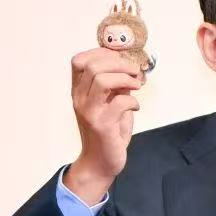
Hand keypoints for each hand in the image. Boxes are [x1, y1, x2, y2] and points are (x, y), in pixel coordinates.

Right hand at [64, 46, 144, 203]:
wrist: (99, 162)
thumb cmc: (106, 131)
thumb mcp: (108, 103)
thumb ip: (114, 85)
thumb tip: (129, 67)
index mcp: (78, 91)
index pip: (79, 60)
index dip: (101, 53)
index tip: (120, 58)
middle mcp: (79, 99)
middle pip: (93, 66)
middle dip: (119, 63)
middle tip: (134, 72)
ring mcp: (89, 112)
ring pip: (103, 80)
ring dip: (125, 78)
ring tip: (136, 86)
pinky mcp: (102, 125)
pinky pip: (119, 102)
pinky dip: (133, 101)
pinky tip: (136, 107)